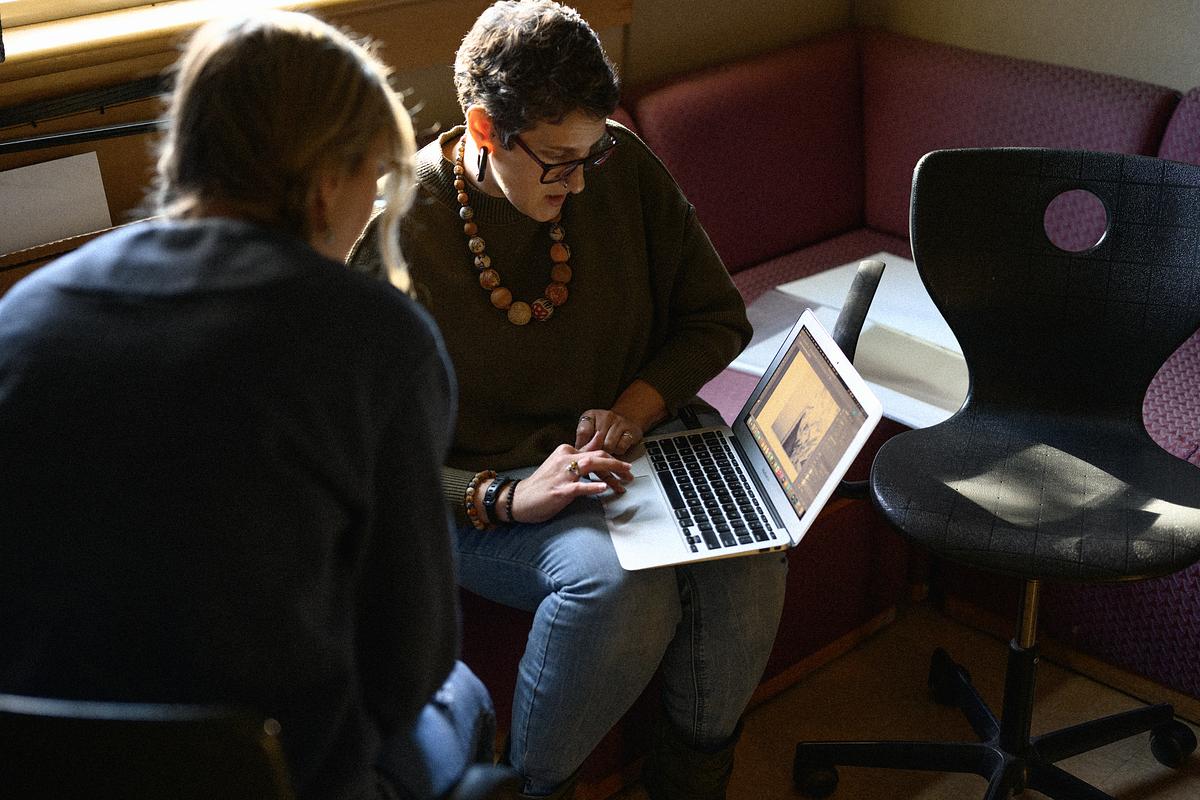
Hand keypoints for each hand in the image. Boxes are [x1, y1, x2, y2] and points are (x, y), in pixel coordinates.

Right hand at [511, 444, 632, 523]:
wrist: (518, 499)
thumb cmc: (542, 484)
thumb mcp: (562, 464)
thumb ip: (581, 452)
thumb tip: (598, 438)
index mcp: (566, 451)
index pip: (595, 451)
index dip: (612, 460)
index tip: (623, 468)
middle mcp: (564, 459)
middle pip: (597, 456)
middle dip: (617, 464)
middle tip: (630, 473)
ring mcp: (562, 475)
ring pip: (591, 466)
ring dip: (611, 470)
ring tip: (624, 476)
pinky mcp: (560, 490)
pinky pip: (579, 487)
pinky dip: (593, 486)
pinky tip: (604, 488)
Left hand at [575, 409, 643, 455]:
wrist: (627, 417)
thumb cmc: (603, 427)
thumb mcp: (590, 429)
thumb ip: (583, 440)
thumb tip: (578, 454)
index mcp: (591, 414)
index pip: (583, 432)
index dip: (582, 446)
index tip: (583, 452)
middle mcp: (606, 416)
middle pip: (597, 441)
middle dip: (595, 451)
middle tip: (595, 454)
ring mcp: (620, 422)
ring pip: (609, 445)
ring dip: (607, 452)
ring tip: (606, 450)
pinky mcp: (631, 431)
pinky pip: (621, 447)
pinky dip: (618, 451)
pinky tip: (616, 448)